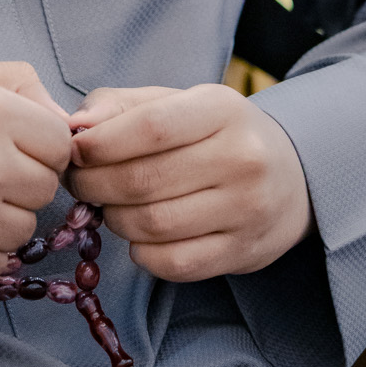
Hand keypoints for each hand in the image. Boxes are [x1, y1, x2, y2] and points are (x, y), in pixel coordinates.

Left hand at [67, 83, 311, 281]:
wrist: (291, 175)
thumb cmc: (215, 133)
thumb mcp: (176, 103)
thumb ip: (121, 107)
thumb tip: (74, 127)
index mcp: (222, 109)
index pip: (150, 128)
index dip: (100, 144)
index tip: (75, 153)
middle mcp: (242, 158)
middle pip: (144, 181)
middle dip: (94, 185)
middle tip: (79, 183)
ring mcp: (247, 209)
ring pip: (153, 225)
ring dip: (114, 219)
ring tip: (109, 206)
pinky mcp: (244, 252)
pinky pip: (173, 263)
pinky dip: (141, 253)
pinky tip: (140, 235)